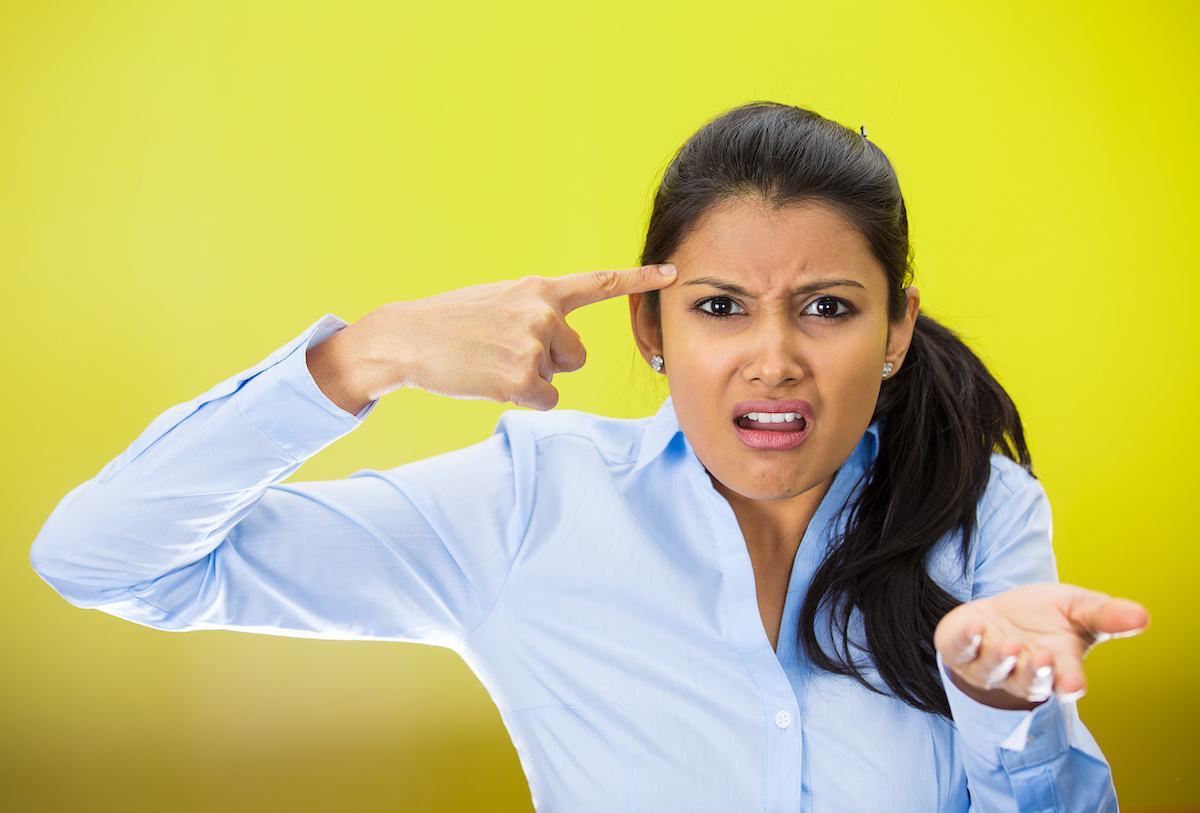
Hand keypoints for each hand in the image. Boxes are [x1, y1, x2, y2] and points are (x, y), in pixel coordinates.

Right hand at [307, 265, 677, 413]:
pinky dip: (522, 398)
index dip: (638, 279)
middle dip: (550, 361)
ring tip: (492, 362)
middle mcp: (543, 312)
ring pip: (558, 378)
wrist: (407, 338)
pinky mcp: (522, 376)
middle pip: (577, 354)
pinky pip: (545, 399)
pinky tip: (492, 381)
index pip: (597, 283)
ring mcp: (533, 343)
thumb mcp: (499, 301)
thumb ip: (536, 311)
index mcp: (539, 289)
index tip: (673, 274)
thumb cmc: (451, 322)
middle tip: (505, 352)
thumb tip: (564, 345)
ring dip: (531, 379)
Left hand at [934, 583, 1148, 708]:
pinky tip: (974, 626)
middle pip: (1029, 682)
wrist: (1000, 615)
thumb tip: (1142, 616)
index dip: (1069, 682)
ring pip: (993, 671)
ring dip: (1001, 660)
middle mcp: (1021, 672)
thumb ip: (1105, 615)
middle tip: (1042, 657)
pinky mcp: (959, 652)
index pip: (1065, 683)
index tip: (1073, 682)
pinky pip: (958, 651)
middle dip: (1036, 672)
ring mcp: (988, 667)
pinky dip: (965, 640)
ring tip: (1009, 644)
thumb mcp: (1078, 608)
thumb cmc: (1044, 616)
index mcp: (1056, 666)